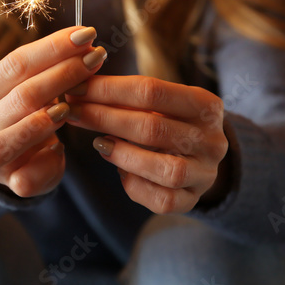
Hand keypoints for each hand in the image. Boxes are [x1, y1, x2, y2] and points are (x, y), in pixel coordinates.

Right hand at [0, 26, 106, 197]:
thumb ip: (43, 68)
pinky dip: (51, 157)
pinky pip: (33, 170)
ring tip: (76, 102)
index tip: (86, 33)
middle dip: (65, 73)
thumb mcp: (19, 90)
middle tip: (96, 57)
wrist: (4, 164)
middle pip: (23, 94)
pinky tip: (60, 147)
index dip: (53, 48)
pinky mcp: (10, 184)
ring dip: (54, 114)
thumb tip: (82, 40)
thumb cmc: (17, 116)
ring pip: (24, 130)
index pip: (14, 64)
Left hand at [66, 75, 228, 213]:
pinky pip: (163, 200)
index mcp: (206, 105)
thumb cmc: (169, 120)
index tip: (76, 87)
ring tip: (99, 143)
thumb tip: (78, 84)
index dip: (108, 89)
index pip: (151, 91)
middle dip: (103, 118)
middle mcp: (212, 140)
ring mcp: (206, 173)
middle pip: (152, 127)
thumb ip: (127, 94)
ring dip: (124, 155)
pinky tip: (119, 171)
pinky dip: (136, 186)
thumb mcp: (160, 101)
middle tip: (72, 112)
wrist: (200, 156)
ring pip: (165, 170)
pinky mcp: (194, 200)